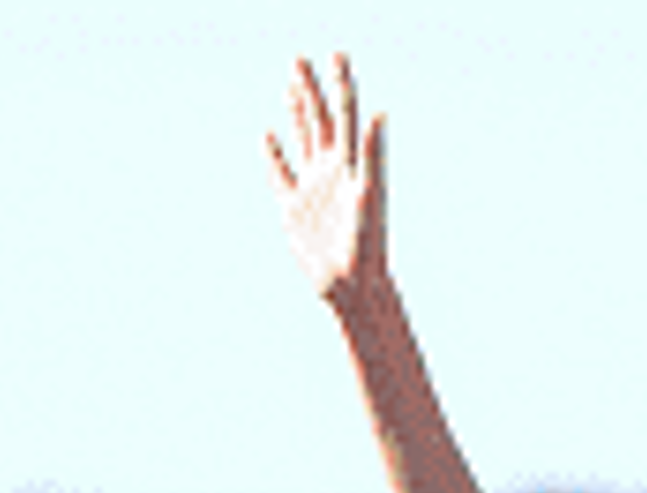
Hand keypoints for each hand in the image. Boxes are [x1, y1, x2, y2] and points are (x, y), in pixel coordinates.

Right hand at [267, 53, 386, 303]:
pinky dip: (274, 155)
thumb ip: (373, 153)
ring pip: (302, 140)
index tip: (335, 54)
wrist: (353, 284)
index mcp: (351, 162)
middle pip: (319, 120)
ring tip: (291, 84)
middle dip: (310, 89)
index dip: (340, 83)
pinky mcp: (294, 208)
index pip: (345, 113)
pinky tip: (268, 135)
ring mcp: (313, 186)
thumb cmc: (368, 242)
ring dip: (296, 112)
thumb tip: (379, 112)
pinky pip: (281, 174)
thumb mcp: (370, 194)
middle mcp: (332, 169)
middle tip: (300, 58)